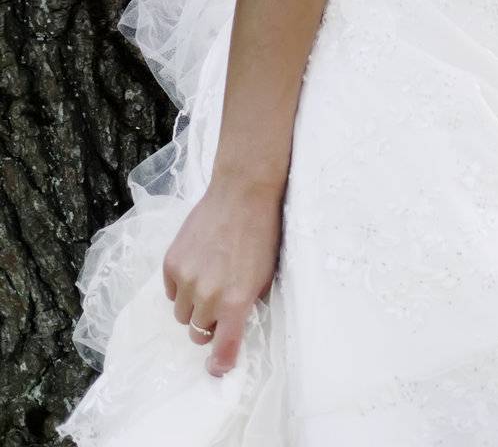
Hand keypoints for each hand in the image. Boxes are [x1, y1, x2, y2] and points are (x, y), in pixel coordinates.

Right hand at [162, 175, 282, 377]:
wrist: (242, 192)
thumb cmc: (261, 233)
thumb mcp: (265, 276)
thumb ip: (246, 305)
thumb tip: (233, 327)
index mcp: (235, 301)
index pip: (222, 349)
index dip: (220, 363)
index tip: (218, 367)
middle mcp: (208, 295)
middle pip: (198, 332)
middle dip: (208, 324)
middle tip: (220, 303)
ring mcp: (186, 278)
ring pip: (181, 314)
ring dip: (193, 305)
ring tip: (209, 278)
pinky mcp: (171, 262)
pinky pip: (171, 291)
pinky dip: (181, 286)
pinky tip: (197, 264)